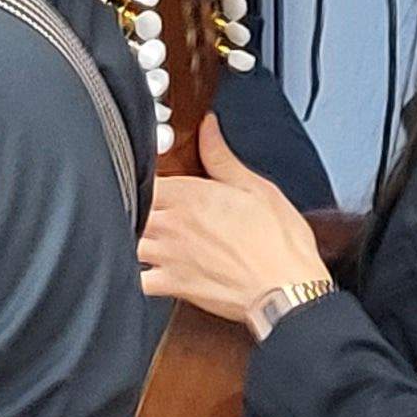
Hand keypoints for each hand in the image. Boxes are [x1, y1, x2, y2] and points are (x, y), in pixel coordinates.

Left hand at [137, 115, 331, 327]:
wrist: (287, 289)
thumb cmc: (279, 243)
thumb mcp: (256, 187)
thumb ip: (221, 157)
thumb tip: (207, 127)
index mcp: (189, 196)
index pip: (145, 176)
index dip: (145, 173)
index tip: (155, 176)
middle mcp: (172, 224)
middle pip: (131, 206)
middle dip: (136, 203)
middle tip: (153, 206)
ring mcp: (168, 256)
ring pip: (128, 240)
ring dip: (132, 235)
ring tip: (147, 233)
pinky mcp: (172, 285)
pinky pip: (137, 280)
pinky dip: (133, 275)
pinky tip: (143, 268)